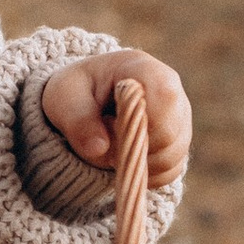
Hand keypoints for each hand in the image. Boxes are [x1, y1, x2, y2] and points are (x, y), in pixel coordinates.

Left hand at [39, 50, 192, 185]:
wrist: (85, 101)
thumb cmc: (76, 92)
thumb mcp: (64, 98)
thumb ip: (78, 121)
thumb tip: (99, 148)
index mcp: (144, 69)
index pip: (166, 97)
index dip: (142, 123)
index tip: (113, 127)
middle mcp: (171, 91)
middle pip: (170, 135)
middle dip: (133, 149)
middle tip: (105, 140)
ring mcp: (179, 119)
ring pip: (172, 157)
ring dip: (137, 163)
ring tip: (112, 145)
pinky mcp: (177, 144)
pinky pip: (170, 171)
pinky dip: (144, 174)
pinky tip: (125, 158)